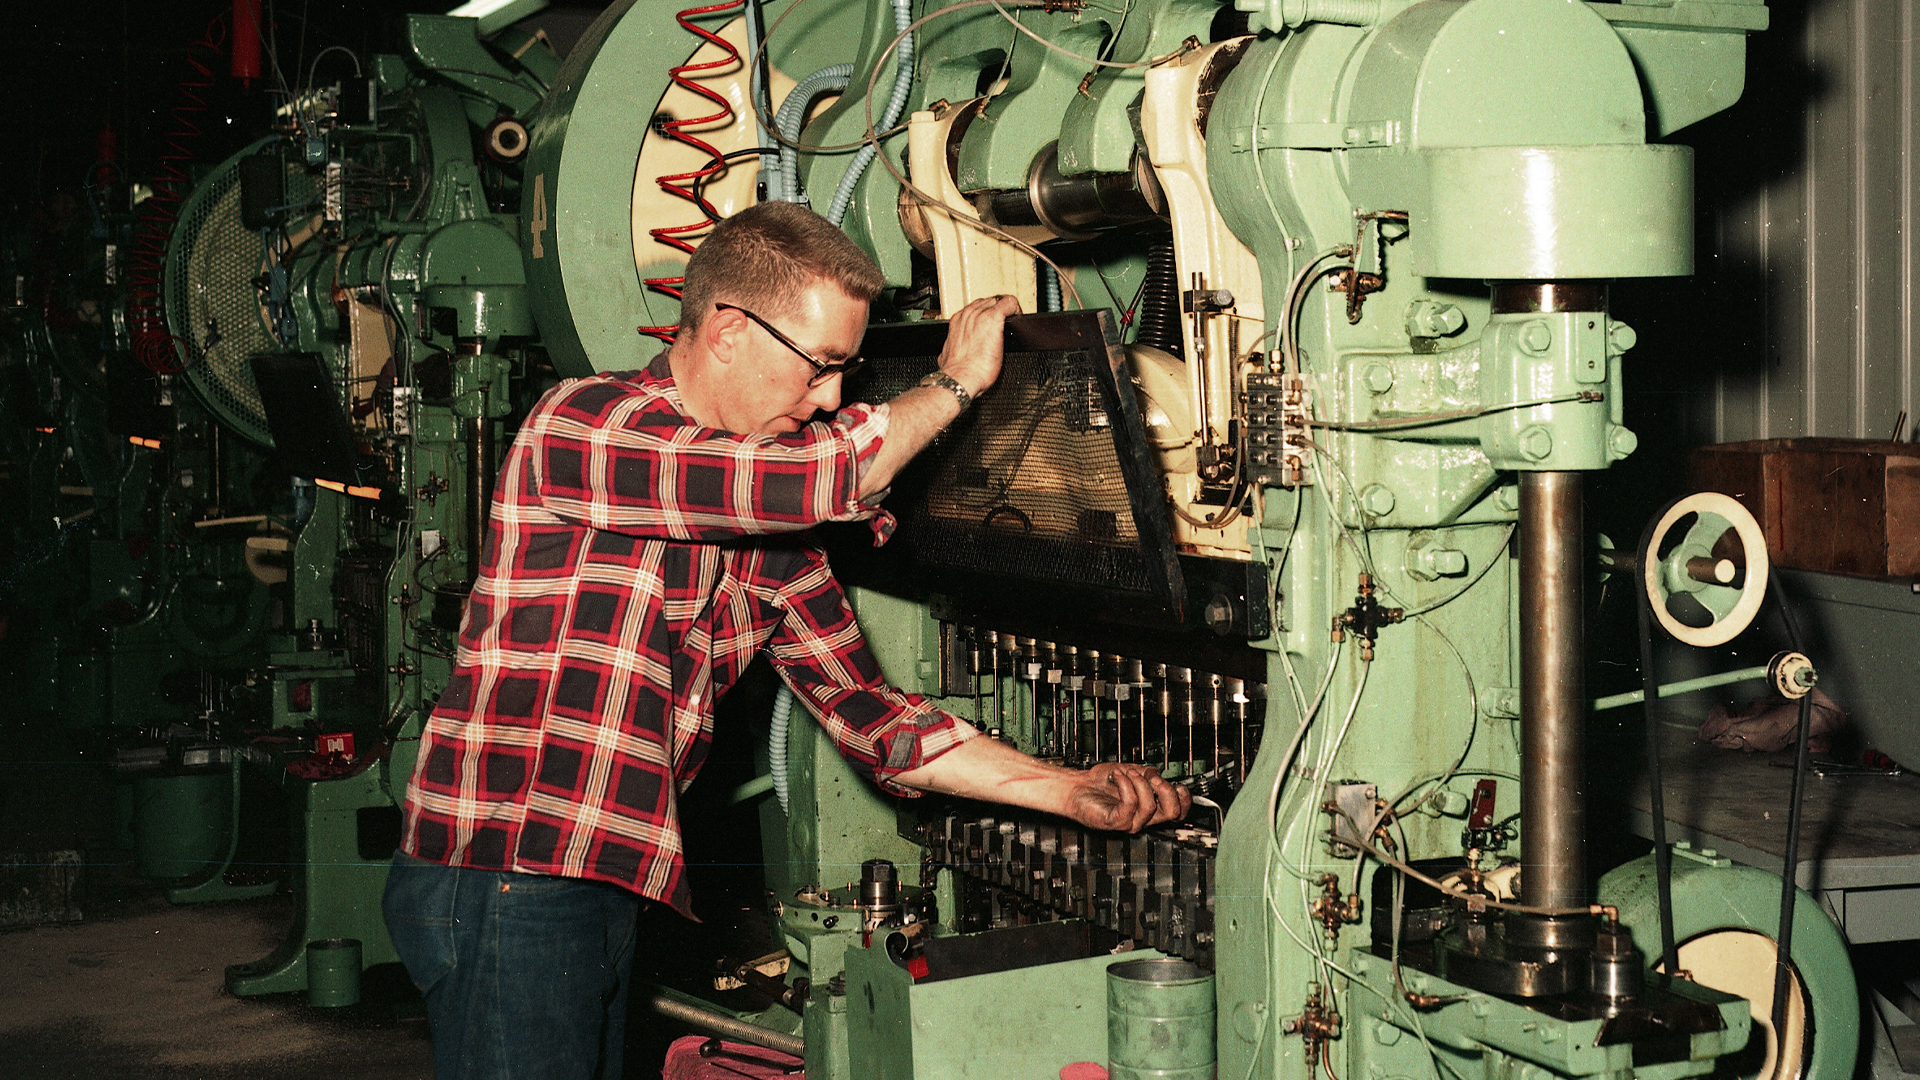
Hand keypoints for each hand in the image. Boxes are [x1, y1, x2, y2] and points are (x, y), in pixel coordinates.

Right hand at [938, 294, 1020, 398]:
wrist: (961, 378)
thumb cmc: (958, 372)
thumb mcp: (950, 356)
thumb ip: (957, 349)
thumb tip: (961, 354)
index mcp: (957, 322)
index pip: (976, 309)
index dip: (987, 316)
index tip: (993, 327)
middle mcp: (968, 315)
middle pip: (987, 302)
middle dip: (997, 312)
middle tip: (1004, 327)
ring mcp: (980, 315)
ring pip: (997, 300)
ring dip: (1006, 311)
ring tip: (1011, 324)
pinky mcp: (993, 318)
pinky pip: (1009, 303)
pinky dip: (1016, 309)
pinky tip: (1018, 320)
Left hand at [1063, 762, 1191, 832]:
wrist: (1077, 786)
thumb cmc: (1101, 782)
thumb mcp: (1130, 772)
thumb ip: (1147, 773)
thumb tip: (1158, 773)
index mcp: (1150, 806)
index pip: (1178, 811)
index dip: (1184, 799)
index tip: (1179, 785)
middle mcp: (1142, 817)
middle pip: (1172, 813)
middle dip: (1166, 790)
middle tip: (1153, 778)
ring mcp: (1130, 821)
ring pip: (1150, 806)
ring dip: (1140, 783)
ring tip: (1128, 772)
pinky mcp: (1116, 821)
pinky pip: (1130, 803)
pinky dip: (1125, 784)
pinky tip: (1117, 776)